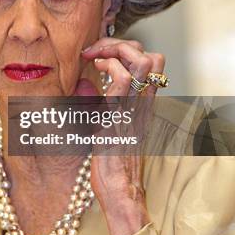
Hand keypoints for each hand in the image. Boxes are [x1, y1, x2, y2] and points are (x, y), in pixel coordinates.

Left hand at [75, 37, 165, 234]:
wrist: (119, 191)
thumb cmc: (110, 163)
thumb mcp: (103, 125)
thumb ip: (96, 103)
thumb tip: (82, 84)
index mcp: (143, 103)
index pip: (152, 62)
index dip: (127, 48)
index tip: (100, 54)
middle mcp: (144, 102)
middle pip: (152, 56)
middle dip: (121, 43)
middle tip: (95, 51)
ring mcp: (135, 108)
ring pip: (143, 60)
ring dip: (116, 49)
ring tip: (95, 58)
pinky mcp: (120, 116)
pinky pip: (123, 80)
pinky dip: (109, 66)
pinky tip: (95, 71)